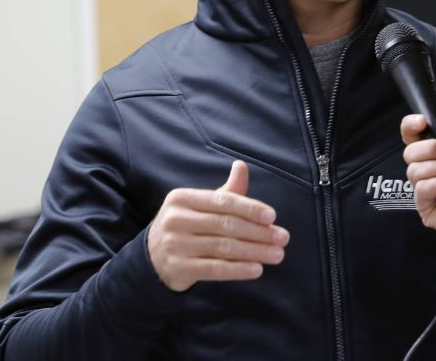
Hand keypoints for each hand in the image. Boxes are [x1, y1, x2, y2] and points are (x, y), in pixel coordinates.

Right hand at [147, 160, 288, 291]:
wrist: (152, 258)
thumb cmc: (185, 226)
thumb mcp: (200, 206)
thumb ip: (225, 191)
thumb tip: (242, 166)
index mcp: (182, 198)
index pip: (222, 201)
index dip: (249, 208)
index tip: (272, 217)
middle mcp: (176, 219)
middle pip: (225, 225)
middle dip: (259, 232)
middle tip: (282, 238)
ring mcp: (175, 245)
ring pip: (223, 247)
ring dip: (254, 251)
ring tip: (277, 254)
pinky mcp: (179, 268)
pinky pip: (214, 269)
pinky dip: (238, 270)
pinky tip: (257, 269)